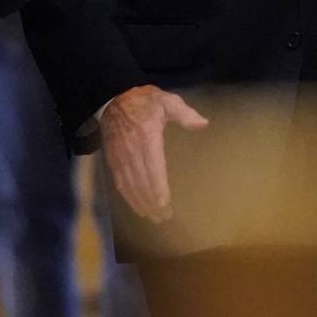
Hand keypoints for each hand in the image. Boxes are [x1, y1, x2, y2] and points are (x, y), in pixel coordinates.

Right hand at [99, 85, 208, 223]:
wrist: (113, 98)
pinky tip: (136, 205)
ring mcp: (120, 157)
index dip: (158, 187)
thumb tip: (203, 124)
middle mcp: (132, 151)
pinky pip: (119, 182)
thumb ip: (184, 113)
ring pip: (130, 185)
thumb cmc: (144, 101)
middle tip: (163, 218)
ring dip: (140, 203)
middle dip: (151, 202)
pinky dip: (128, 196)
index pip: (153, 167)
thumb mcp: (167, 101)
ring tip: (152, 217)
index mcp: (147, 136)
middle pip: (142, 182)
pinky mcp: (112, 160)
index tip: (165, 203)